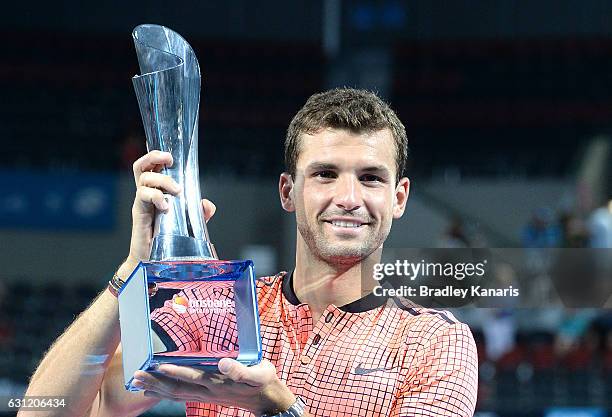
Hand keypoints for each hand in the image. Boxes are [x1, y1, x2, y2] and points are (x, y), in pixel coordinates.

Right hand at [127, 150, 215, 264]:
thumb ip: (200, 213)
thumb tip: (207, 204)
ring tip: (176, 192)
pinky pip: (142, 196)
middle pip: (142, 166)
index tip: (172, 155)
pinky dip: (156, 196)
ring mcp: (142, 203)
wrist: (152, 261)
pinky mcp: (139, 213)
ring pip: (144, 178)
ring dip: (162, 180)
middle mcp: (147, 194)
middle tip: (170, 161)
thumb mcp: (190, 225)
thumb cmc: (168, 241)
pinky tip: (166, 207)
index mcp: (157, 192)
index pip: (153, 167)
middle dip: (154, 157)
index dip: (158, 156)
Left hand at [131, 359, 295, 414]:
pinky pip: (181, 395)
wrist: (268, 400)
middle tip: (136, 375)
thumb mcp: (259, 373)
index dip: (175, 371)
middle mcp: (208, 390)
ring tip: (138, 382)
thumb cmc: (263, 381)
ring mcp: (206, 395)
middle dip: (156, 382)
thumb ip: (241, 370)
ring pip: (176, 393)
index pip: (192, 377)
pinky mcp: (206, 395)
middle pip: (177, 388)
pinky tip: (155, 389)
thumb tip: (222, 362)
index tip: (157, 365)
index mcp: (219, 382)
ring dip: (156, 388)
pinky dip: (165, 392)